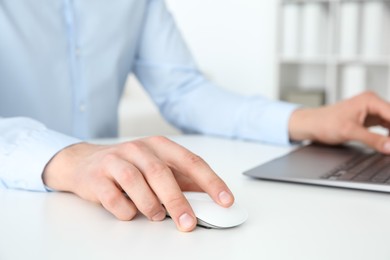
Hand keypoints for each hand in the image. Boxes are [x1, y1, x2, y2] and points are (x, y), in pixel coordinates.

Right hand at [42, 136, 233, 231]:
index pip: (191, 161)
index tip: (225, 200)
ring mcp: (115, 160)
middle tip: (188, 223)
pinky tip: (130, 212)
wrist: (85, 162)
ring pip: (136, 182)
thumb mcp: (158, 166)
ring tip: (156, 216)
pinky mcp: (97, 177)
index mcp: (160, 146)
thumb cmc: (128, 165)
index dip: (210, 181)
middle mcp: (138, 149)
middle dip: (178, 201)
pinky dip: (125, 210)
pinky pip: (113, 196)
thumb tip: (210, 197)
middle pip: (162, 174)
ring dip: (150, 205)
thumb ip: (182, 179)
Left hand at [288, 91, 389, 153]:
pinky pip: (385, 127)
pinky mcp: (368, 119)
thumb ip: (373, 140)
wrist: (311, 125)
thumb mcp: (350, 132)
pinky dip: (388, 135)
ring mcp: (370, 111)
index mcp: (369, 100)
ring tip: (389, 147)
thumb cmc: (324, 123)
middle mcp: (372, 103)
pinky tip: (387, 144)